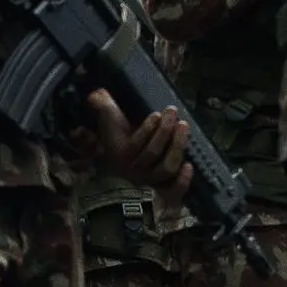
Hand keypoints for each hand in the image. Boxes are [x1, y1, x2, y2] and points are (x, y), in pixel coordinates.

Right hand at [75, 90, 191, 194]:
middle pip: (152, 154)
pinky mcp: (165, 189)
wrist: (125, 169)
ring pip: (166, 167)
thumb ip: (104, 108)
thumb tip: (96, 95)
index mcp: (121, 155)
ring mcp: (151, 182)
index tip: (157, 114)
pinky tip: (190, 166)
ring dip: (177, 146)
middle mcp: (135, 171)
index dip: (147, 130)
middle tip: (172, 111)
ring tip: (183, 125)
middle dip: (164, 131)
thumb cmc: (121, 139)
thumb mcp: (111, 122)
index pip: (135, 146)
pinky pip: (174, 191)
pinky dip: (182, 181)